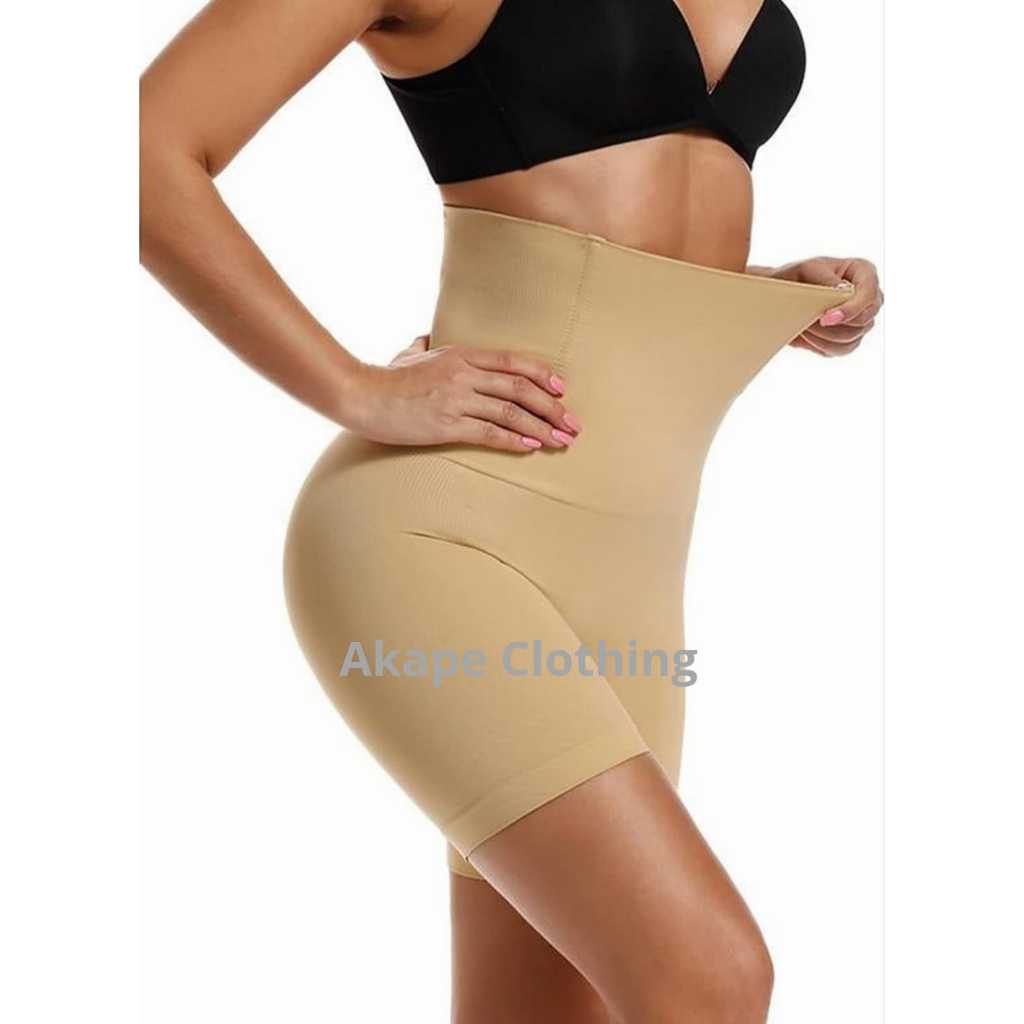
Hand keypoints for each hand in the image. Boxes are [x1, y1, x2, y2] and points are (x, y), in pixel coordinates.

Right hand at [344, 336, 580, 451]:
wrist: (362, 397)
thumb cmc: (385, 378)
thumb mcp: (408, 355)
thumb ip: (423, 346)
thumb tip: (424, 340)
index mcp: (461, 354)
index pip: (514, 361)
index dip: (544, 375)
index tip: (564, 390)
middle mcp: (464, 373)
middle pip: (521, 387)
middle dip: (553, 408)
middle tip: (573, 424)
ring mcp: (456, 399)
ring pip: (511, 411)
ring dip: (542, 427)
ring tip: (561, 441)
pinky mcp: (446, 424)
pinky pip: (490, 432)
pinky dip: (515, 440)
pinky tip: (532, 447)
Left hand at [773, 257, 883, 356]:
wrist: (782, 295)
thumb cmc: (797, 276)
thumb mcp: (807, 269)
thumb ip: (826, 279)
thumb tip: (843, 290)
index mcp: (864, 272)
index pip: (869, 294)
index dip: (851, 309)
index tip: (825, 319)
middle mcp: (868, 297)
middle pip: (864, 320)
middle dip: (833, 327)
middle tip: (807, 324)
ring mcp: (861, 319)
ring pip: (853, 338)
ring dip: (825, 337)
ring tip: (804, 328)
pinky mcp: (849, 338)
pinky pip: (842, 350)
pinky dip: (823, 346)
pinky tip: (808, 337)